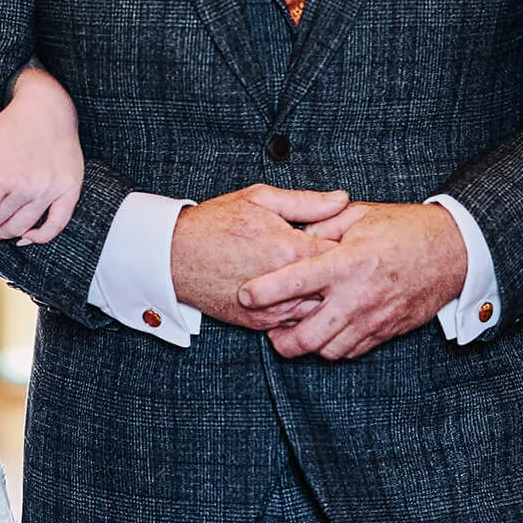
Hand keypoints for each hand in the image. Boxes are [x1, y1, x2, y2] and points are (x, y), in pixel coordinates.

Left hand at [0, 67, 82, 260]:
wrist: (49, 106)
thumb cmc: (13, 124)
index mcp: (1, 175)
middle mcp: (26, 186)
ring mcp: (49, 190)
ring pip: (21, 228)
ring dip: (3, 235)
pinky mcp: (69, 190)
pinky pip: (55, 225)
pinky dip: (39, 237)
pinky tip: (26, 237)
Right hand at [170, 183, 349, 331]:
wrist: (173, 255)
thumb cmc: (214, 223)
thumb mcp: (260, 199)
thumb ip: (306, 202)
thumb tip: (341, 199)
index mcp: (288, 249)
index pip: (340, 255)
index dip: (349, 247)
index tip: (349, 240)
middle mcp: (283, 285)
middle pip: (333, 288)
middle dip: (339, 277)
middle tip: (340, 263)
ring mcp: (270, 308)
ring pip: (316, 311)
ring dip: (321, 296)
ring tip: (319, 280)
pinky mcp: (257, 323)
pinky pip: (293, 323)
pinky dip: (300, 309)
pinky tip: (297, 293)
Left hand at [239, 201, 469, 360]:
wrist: (452, 252)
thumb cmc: (405, 228)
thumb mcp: (360, 215)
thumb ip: (323, 226)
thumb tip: (293, 238)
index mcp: (348, 263)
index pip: (297, 281)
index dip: (265, 291)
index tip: (244, 294)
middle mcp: (358, 297)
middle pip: (308, 335)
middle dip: (280, 340)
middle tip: (268, 329)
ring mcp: (373, 319)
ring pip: (328, 350)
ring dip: (305, 346)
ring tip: (291, 334)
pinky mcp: (385, 332)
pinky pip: (350, 351)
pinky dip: (332, 347)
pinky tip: (324, 333)